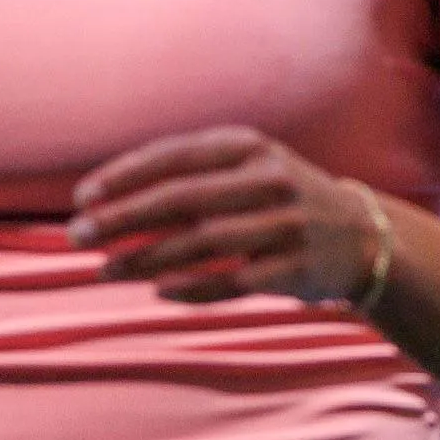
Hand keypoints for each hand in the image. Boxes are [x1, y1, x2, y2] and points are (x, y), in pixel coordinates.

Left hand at [68, 125, 389, 306]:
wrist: (363, 237)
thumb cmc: (281, 201)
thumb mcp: (248, 168)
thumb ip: (191, 176)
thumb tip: (108, 199)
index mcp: (251, 147)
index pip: (176, 156)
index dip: (125, 175)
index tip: (82, 197)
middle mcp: (270, 179)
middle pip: (184, 198)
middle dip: (124, 216)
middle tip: (77, 234)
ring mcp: (287, 224)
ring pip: (203, 242)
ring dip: (146, 258)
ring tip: (103, 269)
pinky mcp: (297, 268)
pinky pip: (235, 281)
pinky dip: (193, 287)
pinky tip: (158, 292)